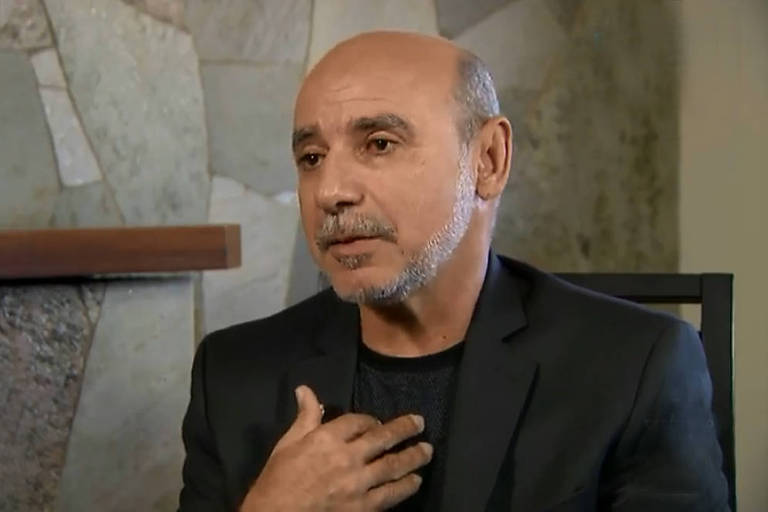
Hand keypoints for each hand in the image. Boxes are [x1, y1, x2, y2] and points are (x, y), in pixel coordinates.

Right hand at [240, 385, 431, 510]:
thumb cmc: (278, 480)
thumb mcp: (287, 444)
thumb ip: (305, 417)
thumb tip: (305, 390)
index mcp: (327, 438)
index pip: (357, 421)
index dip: (370, 420)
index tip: (377, 423)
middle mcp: (347, 457)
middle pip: (383, 438)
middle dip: (405, 429)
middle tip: (419, 423)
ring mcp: (357, 484)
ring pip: (393, 466)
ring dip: (413, 456)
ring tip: (427, 450)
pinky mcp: (362, 508)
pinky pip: (390, 495)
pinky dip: (406, 487)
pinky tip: (415, 481)